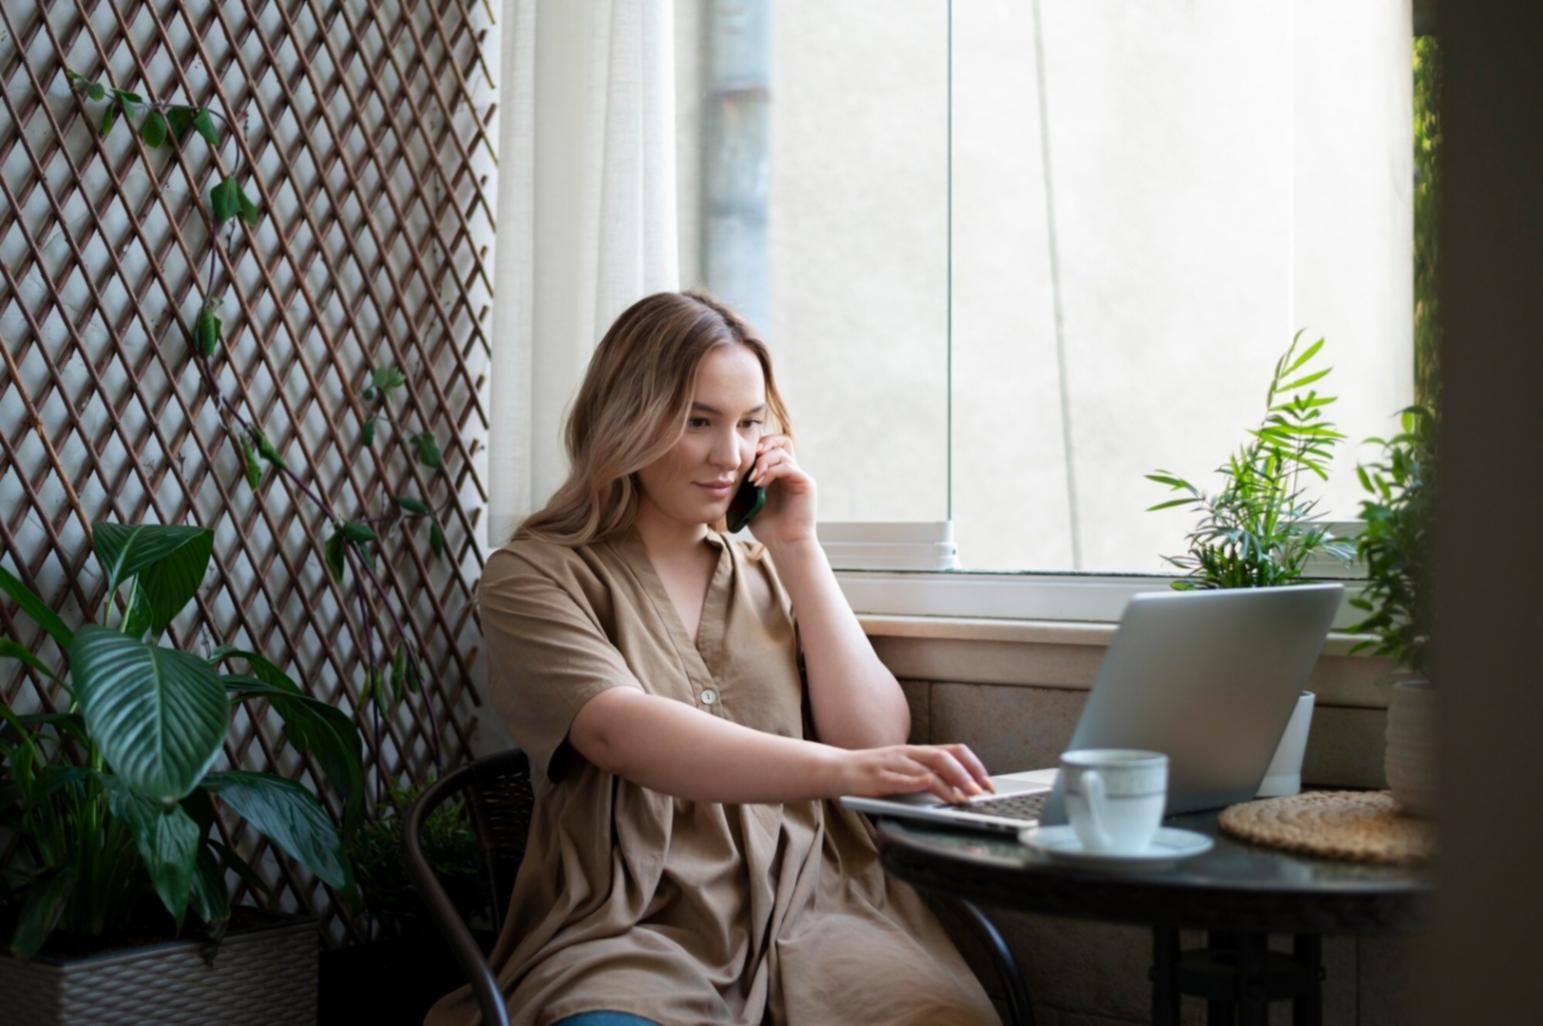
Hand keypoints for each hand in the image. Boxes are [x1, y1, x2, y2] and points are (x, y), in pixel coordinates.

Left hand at [745, 433, 816, 544]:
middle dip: (764, 444)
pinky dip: (771, 471)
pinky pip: (788, 466)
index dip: (758, 446)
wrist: (785, 544)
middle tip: (751, 456)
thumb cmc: (767, 527)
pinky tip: (759, 484)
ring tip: (752, 478)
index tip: (742, 459)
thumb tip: (724, 470)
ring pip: (783, 451)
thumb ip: (743, 484)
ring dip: (764, 461)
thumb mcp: (749, 501)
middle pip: (782, 440)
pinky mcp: (806, 483)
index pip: (772, 446)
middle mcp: (791, 471)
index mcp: (779, 473)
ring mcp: (799, 476)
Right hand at [831, 743, 995, 804]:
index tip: (989, 784)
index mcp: (918, 752)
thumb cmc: (873, 775)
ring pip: (927, 767)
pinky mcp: (878, 776)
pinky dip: (917, 781)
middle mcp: (909, 753)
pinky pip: (900, 777)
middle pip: (944, 756)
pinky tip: (928, 786)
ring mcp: (893, 762)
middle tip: (981, 793)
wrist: (837, 769)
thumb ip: (927, 778)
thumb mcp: (905, 773)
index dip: (975, 765)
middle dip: (967, 774)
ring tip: (962, 799)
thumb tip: (959, 794)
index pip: (954, 751)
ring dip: (949, 782)